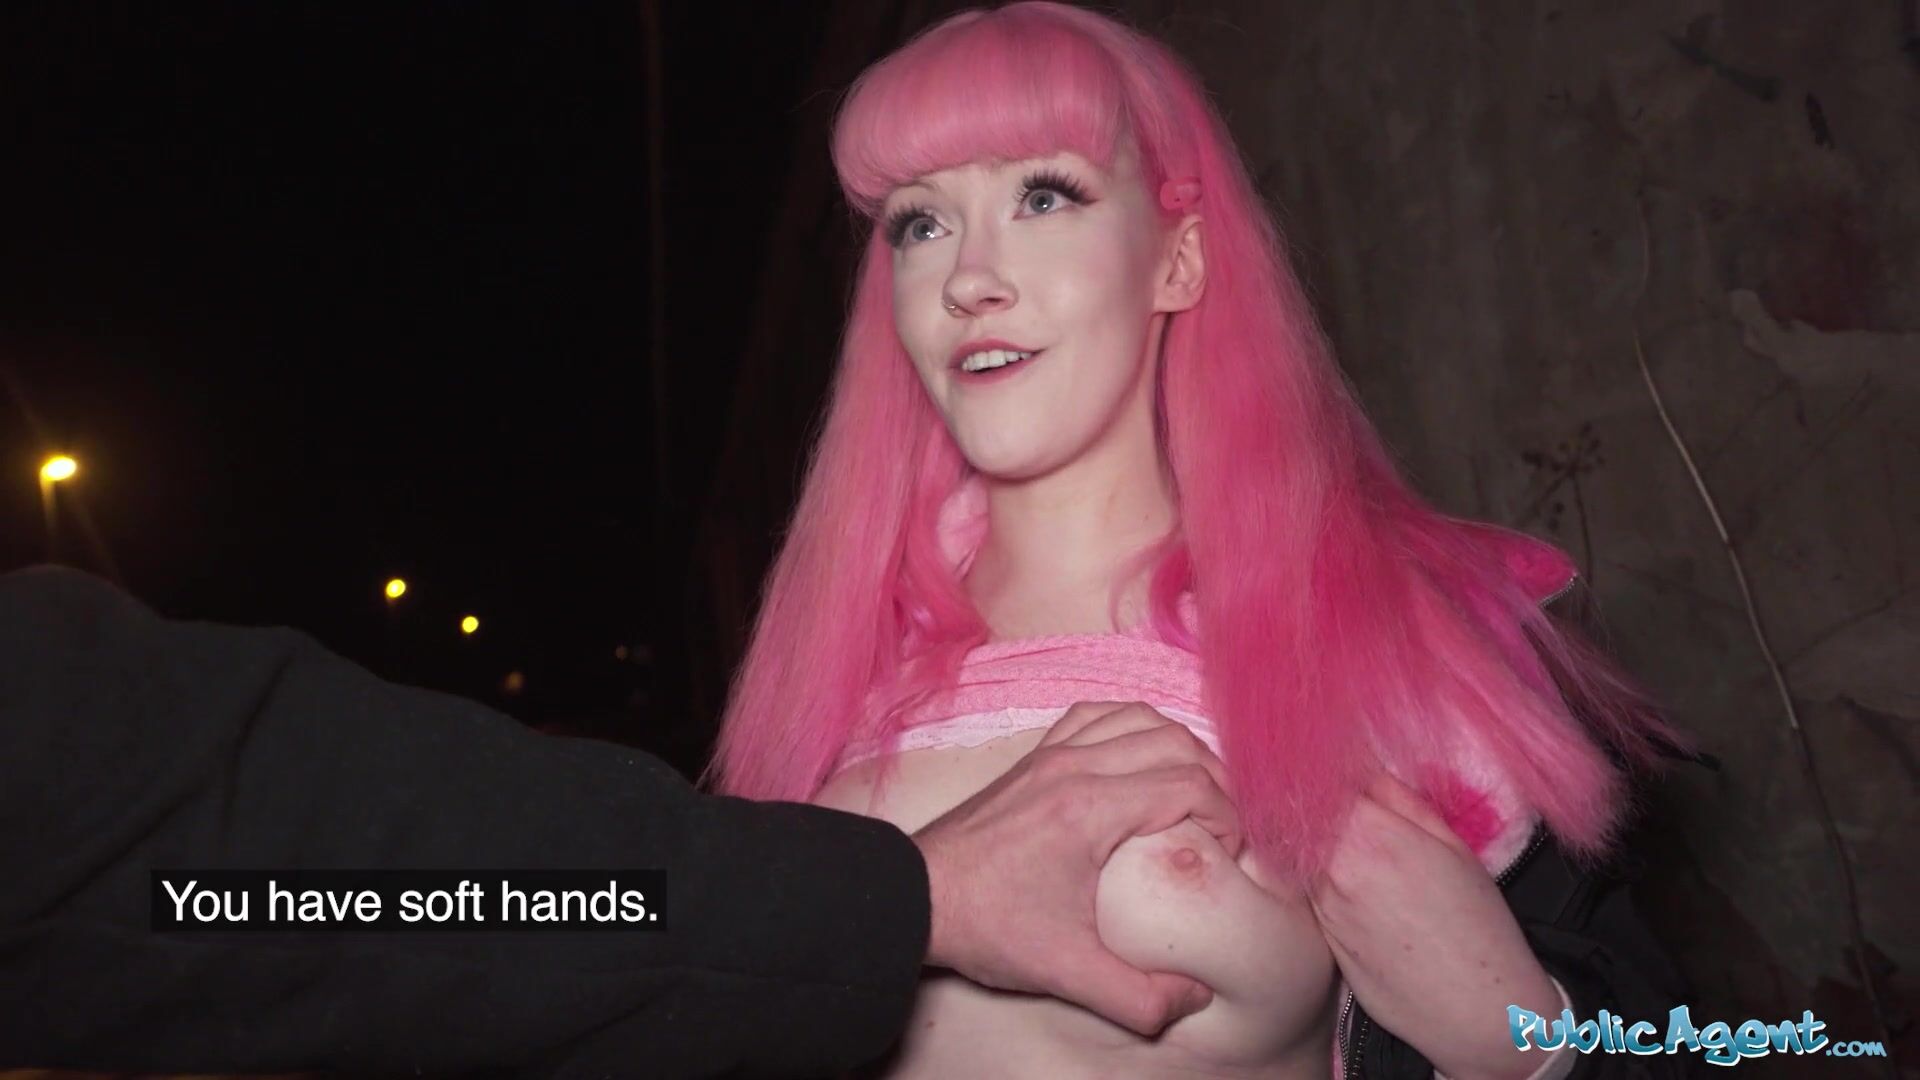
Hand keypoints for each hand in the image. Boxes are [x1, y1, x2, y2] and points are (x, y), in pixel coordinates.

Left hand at [912, 700, 1240, 1035]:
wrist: (915, 897)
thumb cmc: (987, 926)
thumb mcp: (1066, 973)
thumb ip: (1139, 997)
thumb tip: (1195, 996)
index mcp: (1090, 808)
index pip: (1190, 784)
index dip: (1228, 816)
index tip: (1228, 852)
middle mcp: (1074, 766)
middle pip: (1175, 741)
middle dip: (1215, 778)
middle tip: (1222, 822)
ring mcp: (1051, 754)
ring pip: (1139, 718)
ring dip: (1179, 746)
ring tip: (1194, 789)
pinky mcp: (1034, 756)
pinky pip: (1097, 715)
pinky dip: (1133, 726)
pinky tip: (1141, 758)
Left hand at [1307, 772, 1560, 1079]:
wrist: (1475, 1008)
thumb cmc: (1476, 925)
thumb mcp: (1452, 846)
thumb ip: (1400, 801)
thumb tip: (1363, 772)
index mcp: (1373, 838)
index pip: (1318, 780)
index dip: (1321, 767)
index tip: (1327, 761)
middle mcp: (1336, 870)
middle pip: (1299, 813)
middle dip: (1309, 798)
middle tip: (1328, 791)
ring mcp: (1322, 905)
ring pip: (1296, 850)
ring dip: (1307, 834)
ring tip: (1346, 837)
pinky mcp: (1319, 935)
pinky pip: (1306, 886)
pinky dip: (1314, 871)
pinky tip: (1345, 875)